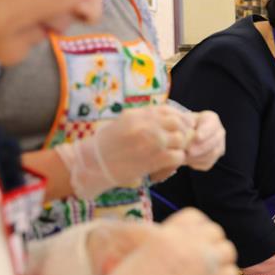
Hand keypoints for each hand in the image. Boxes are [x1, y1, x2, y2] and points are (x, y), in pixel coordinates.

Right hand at [56, 104, 192, 198]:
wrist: (93, 164)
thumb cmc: (106, 145)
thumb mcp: (123, 123)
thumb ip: (143, 118)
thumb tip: (164, 116)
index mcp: (138, 115)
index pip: (168, 110)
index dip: (178, 117)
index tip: (180, 125)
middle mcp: (147, 125)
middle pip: (178, 123)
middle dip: (181, 131)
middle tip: (180, 141)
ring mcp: (153, 142)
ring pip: (181, 139)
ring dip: (180, 146)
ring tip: (173, 152)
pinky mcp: (155, 159)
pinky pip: (178, 156)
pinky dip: (176, 160)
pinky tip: (169, 162)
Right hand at [98, 208, 238, 274]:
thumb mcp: (138, 251)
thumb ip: (159, 240)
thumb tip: (166, 236)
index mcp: (167, 233)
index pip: (195, 217)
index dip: (197, 227)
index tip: (195, 239)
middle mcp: (187, 243)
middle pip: (215, 231)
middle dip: (211, 243)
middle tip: (204, 258)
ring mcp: (201, 262)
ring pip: (227, 250)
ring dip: (221, 259)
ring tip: (211, 271)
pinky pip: (231, 273)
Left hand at [185, 110, 225, 170]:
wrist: (184, 134)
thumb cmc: (182, 125)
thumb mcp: (182, 120)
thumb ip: (184, 123)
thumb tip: (185, 130)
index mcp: (212, 119)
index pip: (211, 125)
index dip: (205, 131)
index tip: (197, 136)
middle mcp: (219, 132)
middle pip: (214, 141)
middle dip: (201, 147)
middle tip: (188, 151)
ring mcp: (218, 145)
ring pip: (212, 153)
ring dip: (198, 156)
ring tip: (185, 157)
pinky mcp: (214, 158)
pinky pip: (208, 162)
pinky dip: (197, 162)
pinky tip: (187, 160)